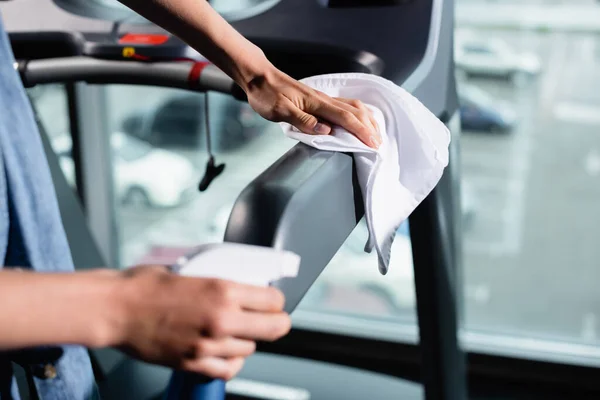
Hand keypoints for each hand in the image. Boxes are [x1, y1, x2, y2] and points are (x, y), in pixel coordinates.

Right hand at [108, 266, 290, 379]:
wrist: (115, 308)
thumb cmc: (146, 285)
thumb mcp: (192, 269)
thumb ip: (221, 281)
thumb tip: (242, 284)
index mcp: (223, 290)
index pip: (274, 300)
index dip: (276, 300)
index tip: (272, 300)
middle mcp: (221, 319)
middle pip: (274, 328)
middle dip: (276, 322)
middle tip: (270, 318)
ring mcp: (208, 344)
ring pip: (251, 349)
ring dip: (247, 340)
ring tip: (235, 330)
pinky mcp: (193, 362)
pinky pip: (228, 369)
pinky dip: (231, 361)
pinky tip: (226, 351)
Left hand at [245, 67, 381, 148]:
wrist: (259, 77)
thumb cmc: (267, 94)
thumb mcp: (279, 110)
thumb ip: (303, 120)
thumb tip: (325, 130)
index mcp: (316, 103)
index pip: (345, 118)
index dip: (360, 131)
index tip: (372, 143)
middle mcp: (323, 99)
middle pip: (355, 111)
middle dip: (369, 127)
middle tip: (378, 143)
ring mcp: (322, 98)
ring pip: (352, 106)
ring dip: (366, 119)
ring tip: (374, 132)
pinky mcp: (319, 99)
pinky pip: (345, 105)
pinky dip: (358, 113)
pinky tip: (360, 118)